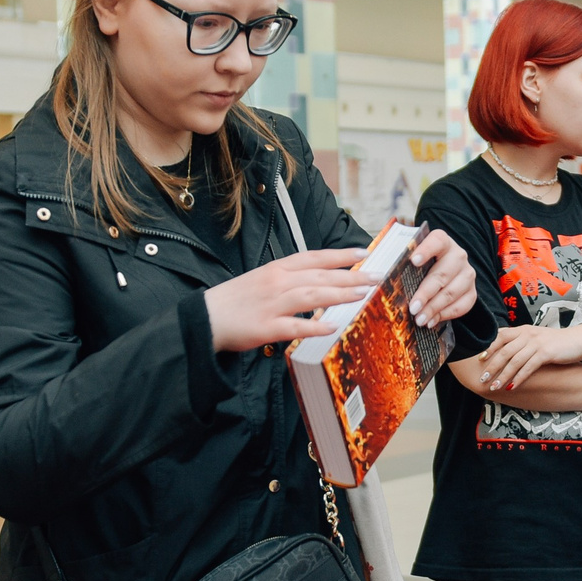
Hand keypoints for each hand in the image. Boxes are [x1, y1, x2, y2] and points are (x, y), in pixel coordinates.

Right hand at [205, 249, 372, 351]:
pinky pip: (294, 326)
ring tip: (362, 295)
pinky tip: (332, 327)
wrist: (205, 317)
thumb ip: (290, 279)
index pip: (315, 257)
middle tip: (376, 277)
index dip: (341, 255)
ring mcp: (272, 305)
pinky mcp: (265, 327)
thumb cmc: (235, 300)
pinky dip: (314, 326)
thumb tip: (320, 281)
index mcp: (277, 269)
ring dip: (339, 295)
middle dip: (351, 276)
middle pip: (320, 276)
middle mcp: (277, 282)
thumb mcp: (263, 280)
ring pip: (312, 296)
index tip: (365, 252)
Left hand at [406, 229, 476, 326]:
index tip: (413, 261)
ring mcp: (467, 274)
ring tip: (419, 319)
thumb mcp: (409, 258)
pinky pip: (462, 305)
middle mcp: (458, 255)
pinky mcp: (472, 291)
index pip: (437, 241)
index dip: (426, 250)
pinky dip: (446, 315)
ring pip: (452, 292)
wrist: (441, 272)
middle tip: (413, 307)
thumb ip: (399, 261)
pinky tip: (432, 321)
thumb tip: (374, 275)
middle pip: (443, 274)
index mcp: (442, 241)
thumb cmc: (418, 266)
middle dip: (426, 293)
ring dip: (434, 308)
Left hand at [475, 322, 581, 390]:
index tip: (479, 360)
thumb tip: (503, 352)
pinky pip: (528, 367)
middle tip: (482, 379)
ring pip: (514, 361)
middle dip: (492, 366)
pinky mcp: (546, 353)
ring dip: (503, 376)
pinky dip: (519, 378)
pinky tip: (512, 387)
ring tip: (494, 387)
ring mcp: (536, 343)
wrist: (578, 340)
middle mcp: (527, 334)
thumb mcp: (535, 338)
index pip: (500, 336)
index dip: (488, 347)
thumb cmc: (555, 342)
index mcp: (522, 330)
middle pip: (504, 351)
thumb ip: (520, 341)